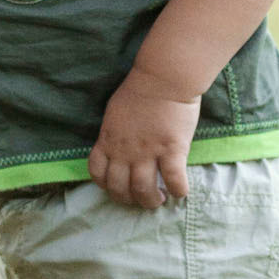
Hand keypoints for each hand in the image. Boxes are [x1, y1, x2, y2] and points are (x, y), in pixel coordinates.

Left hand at [89, 69, 202, 208]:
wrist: (164, 77)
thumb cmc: (140, 88)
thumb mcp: (115, 112)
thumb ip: (114, 133)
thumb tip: (117, 145)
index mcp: (108, 140)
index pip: (97, 173)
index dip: (106, 185)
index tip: (117, 187)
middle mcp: (124, 151)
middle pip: (119, 188)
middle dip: (129, 199)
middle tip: (140, 198)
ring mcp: (148, 152)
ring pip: (144, 190)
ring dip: (151, 201)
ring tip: (159, 199)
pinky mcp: (172, 150)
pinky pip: (174, 180)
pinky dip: (178, 191)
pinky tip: (181, 192)